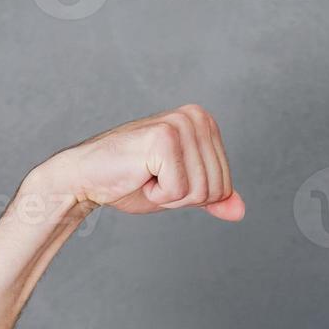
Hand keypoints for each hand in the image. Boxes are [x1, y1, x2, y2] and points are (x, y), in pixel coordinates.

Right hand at [32, 104, 244, 219]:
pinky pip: (180, 190)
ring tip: (147, 175)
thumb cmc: (132, 181)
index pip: (225, 185)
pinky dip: (159, 195)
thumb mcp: (181, 191)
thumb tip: (240, 211)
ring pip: (200, 191)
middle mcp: (196, 117)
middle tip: (154, 179)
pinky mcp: (164, 138)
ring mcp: (180, 125)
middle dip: (183, 197)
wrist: (88, 178)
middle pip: (216, 188)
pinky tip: (140, 175)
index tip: (166, 179)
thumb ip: (211, 198)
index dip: (194, 196)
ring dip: (170, 195)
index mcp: (205, 123)